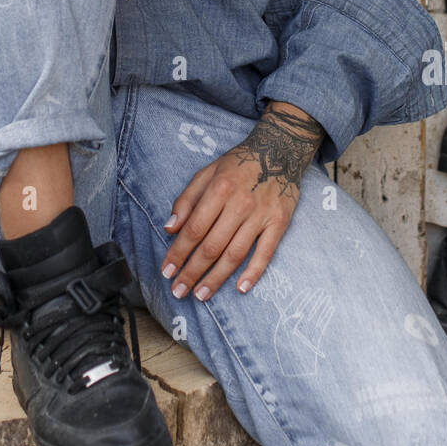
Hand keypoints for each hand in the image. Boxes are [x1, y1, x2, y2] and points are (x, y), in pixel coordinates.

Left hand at [160, 103, 323, 301]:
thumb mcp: (207, 172)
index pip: (193, 229)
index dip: (178, 253)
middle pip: (211, 246)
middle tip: (178, 291)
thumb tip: (169, 227)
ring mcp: (261, 215)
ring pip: (235, 254)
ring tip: (200, 295)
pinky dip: (253, 272)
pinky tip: (240, 288)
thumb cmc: (238, 164)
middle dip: (192, 272)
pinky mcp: (279, 223)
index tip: (166, 271)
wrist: (279, 150)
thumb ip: (186, 199)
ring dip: (216, 278)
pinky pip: (265, 253)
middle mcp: (239, 203)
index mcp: (219, 189)